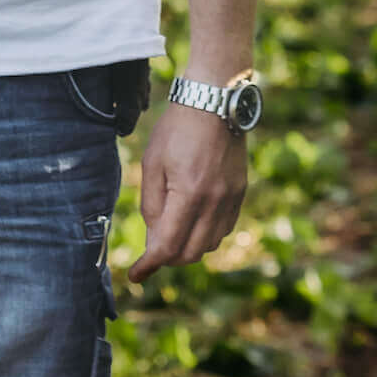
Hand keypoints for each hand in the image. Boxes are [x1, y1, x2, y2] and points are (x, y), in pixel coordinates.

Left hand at [127, 101, 248, 282]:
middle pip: (190, 253)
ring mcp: (231, 198)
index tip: (135, 275)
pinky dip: (206, 235)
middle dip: (167, 258)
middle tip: (151, 251)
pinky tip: (193, 222)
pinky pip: (224, 229)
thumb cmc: (177, 128)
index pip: (167, 246)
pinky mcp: (240, 192)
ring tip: (171, 232)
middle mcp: (214, 201)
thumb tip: (153, 238)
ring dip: (188, 248)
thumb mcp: (152, 163)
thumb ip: (152, 205)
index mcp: (188, 194)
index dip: (149, 265)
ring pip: (209, 245)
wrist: (214, 100)